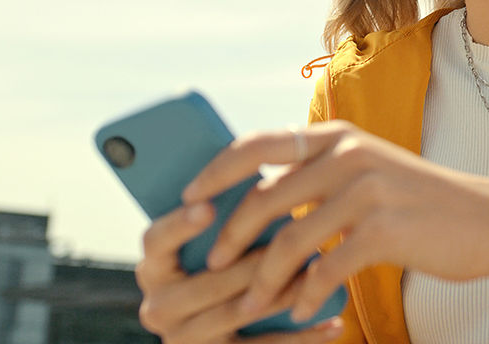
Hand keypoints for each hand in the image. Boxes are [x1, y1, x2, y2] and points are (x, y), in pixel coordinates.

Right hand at [135, 200, 345, 343]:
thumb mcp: (225, 239)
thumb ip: (230, 212)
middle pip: (205, 282)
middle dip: (253, 262)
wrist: (237, 329)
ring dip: (283, 294)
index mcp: (156, 266)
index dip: (179, 224)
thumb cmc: (237, 262)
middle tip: (294, 239)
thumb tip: (266, 163)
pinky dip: (300, 337)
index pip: (155, 241)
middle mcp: (159, 305)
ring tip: (321, 275)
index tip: (208, 206)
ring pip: (236, 313)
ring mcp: (184, 338)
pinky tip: (334, 323)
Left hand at [182, 120, 488, 321]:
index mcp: (338, 136)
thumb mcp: (369, 171)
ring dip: (263, 280)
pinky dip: (305, 295)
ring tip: (251, 305)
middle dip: (230, 237)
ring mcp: (367, 190)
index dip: (215, 172)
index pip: (257, 144)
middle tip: (213, 266)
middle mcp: (348, 154)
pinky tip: (300, 311)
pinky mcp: (383, 229)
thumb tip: (257, 197)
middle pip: (263, 197)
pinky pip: (325, 269)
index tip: (188, 199)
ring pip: (288, 239)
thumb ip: (320, 176)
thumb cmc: (422, 203)